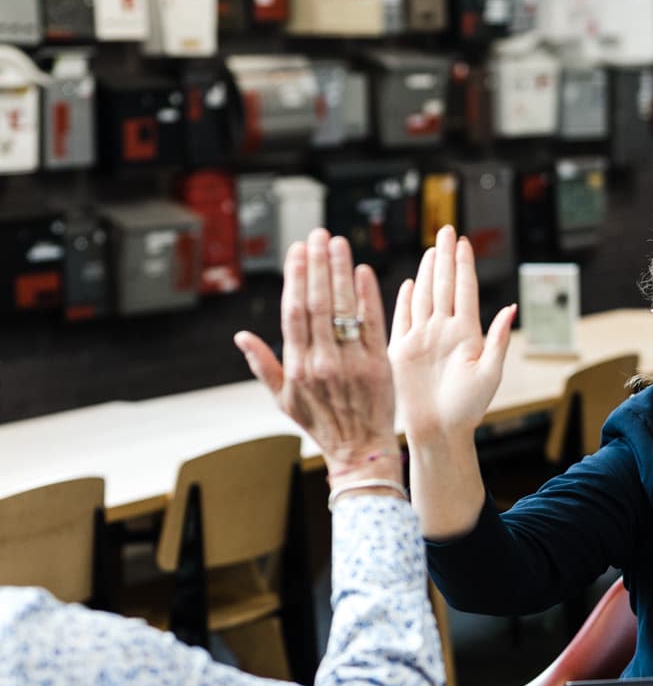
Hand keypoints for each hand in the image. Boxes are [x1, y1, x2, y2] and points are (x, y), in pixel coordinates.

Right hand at [236, 231, 399, 475]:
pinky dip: (368, 297)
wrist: (361, 450)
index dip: (295, 279)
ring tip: (338, 243)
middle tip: (318, 235)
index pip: (294, 312)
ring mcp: (352, 363)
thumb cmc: (321, 424)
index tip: (296, 251)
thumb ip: (263, 366)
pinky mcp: (378, 365)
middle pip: (318, 304)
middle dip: (317, 266)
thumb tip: (241, 336)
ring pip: (344, 309)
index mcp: (297, 367)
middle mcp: (323, 362)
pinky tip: (364, 272)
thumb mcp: (284, 400)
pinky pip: (372, 325)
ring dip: (340, 272)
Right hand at [388, 225, 514, 442]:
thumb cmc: (469, 408)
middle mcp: (443, 331)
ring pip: (425, 296)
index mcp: (466, 333)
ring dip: (429, 272)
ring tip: (433, 250)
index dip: (464, 265)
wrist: (440, 430)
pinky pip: (402, 318)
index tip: (464, 242)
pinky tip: (411, 283)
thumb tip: (511, 308)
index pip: (465, 290)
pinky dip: (405, 300)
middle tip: (447, 231)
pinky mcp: (402, 350)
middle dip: (446, 257)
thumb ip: (499, 339)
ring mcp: (422, 338)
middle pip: (444, 285)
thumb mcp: (490, 373)